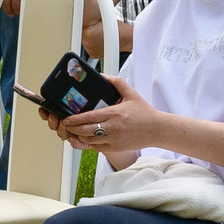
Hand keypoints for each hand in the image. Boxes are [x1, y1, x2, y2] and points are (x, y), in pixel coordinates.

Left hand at [36, 74, 158, 152]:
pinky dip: (89, 143)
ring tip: (75, 131)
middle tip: (67, 126)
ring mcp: (113, 139)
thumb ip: (116, 82)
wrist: (157, 129)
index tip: (66, 119)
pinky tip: (86, 138)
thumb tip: (102, 75)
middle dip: (73, 129)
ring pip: (89, 140)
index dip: (74, 119)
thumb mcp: (131, 93)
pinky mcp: (116, 147)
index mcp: (114, 113)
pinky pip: (96, 148)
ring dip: (79, 136)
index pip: (88, 117)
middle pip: (85, 130)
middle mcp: (112, 127)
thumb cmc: (144, 112)